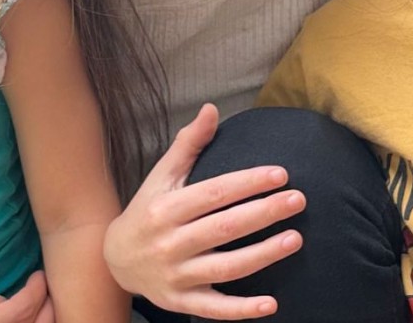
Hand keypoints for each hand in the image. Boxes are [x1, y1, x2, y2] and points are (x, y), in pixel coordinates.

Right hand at [103, 104, 304, 319]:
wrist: (114, 260)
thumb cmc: (146, 210)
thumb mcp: (161, 176)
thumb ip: (188, 144)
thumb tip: (212, 109)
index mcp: (166, 208)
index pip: (214, 193)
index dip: (248, 183)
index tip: (281, 174)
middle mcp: (170, 242)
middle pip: (224, 228)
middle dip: (264, 213)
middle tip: (298, 200)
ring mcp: (177, 276)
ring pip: (225, 268)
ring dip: (263, 256)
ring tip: (296, 239)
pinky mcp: (182, 302)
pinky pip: (215, 309)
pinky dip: (242, 310)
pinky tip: (272, 305)